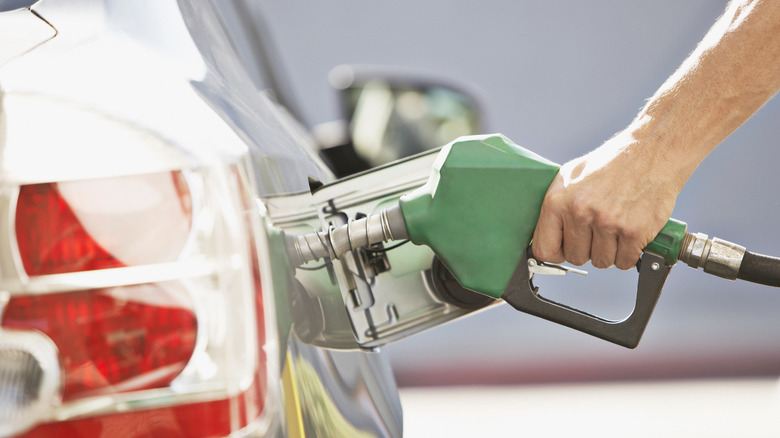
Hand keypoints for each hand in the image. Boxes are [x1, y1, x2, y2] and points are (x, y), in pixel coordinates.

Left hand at [531, 131, 679, 269]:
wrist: (652, 151)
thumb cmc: (612, 163)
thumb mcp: (571, 175)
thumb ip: (555, 207)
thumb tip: (546, 235)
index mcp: (558, 200)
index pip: (545, 249)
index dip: (556, 253)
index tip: (565, 249)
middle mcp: (580, 212)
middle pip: (575, 258)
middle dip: (587, 250)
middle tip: (598, 232)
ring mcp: (607, 222)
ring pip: (601, 262)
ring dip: (609, 252)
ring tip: (615, 228)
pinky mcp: (633, 231)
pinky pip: (624, 262)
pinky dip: (628, 253)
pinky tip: (629, 234)